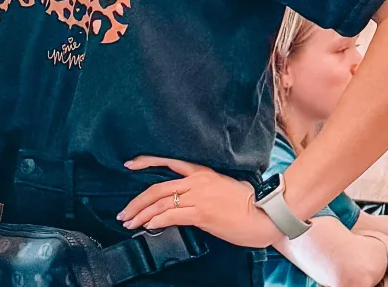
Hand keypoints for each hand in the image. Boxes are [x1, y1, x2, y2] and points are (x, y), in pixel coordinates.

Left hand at [119, 156, 281, 248]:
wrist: (264, 213)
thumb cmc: (249, 202)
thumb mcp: (223, 186)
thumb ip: (204, 188)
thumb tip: (190, 199)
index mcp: (201, 171)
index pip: (167, 162)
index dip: (146, 162)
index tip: (129, 164)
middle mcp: (196, 181)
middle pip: (157, 188)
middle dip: (137, 202)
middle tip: (124, 212)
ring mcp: (198, 197)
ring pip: (161, 203)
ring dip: (142, 215)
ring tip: (130, 222)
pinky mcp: (201, 214)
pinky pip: (172, 216)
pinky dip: (156, 221)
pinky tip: (147, 225)